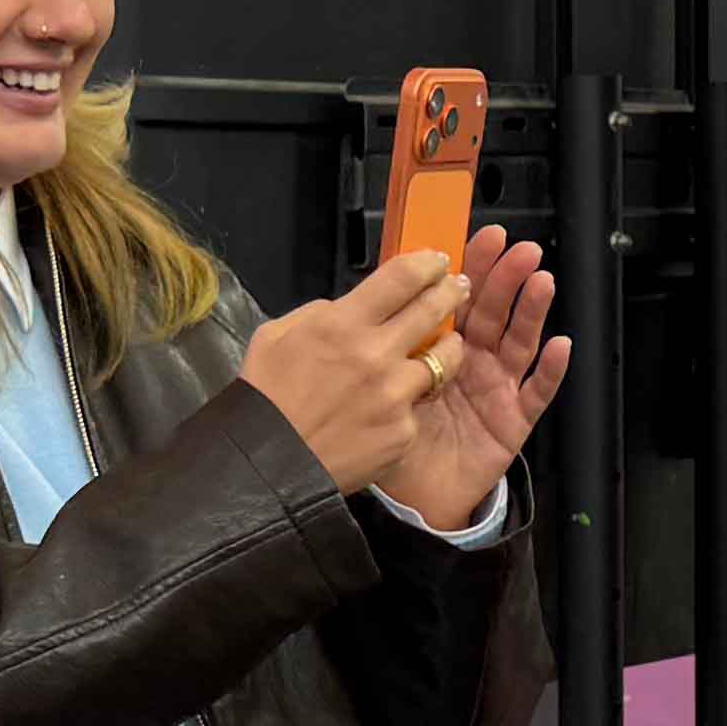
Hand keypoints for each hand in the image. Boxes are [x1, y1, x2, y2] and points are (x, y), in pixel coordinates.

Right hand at [238, 254, 469, 492]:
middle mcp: (375, 355)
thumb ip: (320, 314)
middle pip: (431, 310)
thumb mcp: (276, 335)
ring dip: (447, 350)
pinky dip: (411, 403)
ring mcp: (394, 395)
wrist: (268, 464)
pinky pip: (417, 408)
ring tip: (446, 347)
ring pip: (443, 361)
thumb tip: (352, 308)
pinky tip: (394, 408)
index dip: (426, 263)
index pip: (401, 278)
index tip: (437, 261)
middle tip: (459, 286)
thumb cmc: (267, 397)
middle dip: (451, 291)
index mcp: (342, 325)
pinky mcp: (403, 432)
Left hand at [382, 227, 567, 530]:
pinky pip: (536, 393)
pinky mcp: (513, 422)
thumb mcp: (385, 384)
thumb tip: (378, 295)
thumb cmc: (397, 438)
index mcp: (443, 348)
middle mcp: (475, 362)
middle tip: (519, 249)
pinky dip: (551, 371)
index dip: (474, 267)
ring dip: (532, 311)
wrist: (410, 496)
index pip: (460, 299)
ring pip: (518, 343)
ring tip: (541, 281)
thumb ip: (389, 344)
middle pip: (494, 312)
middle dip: (508, 278)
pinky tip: (560, 346)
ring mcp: (498, 390)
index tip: (484, 237)